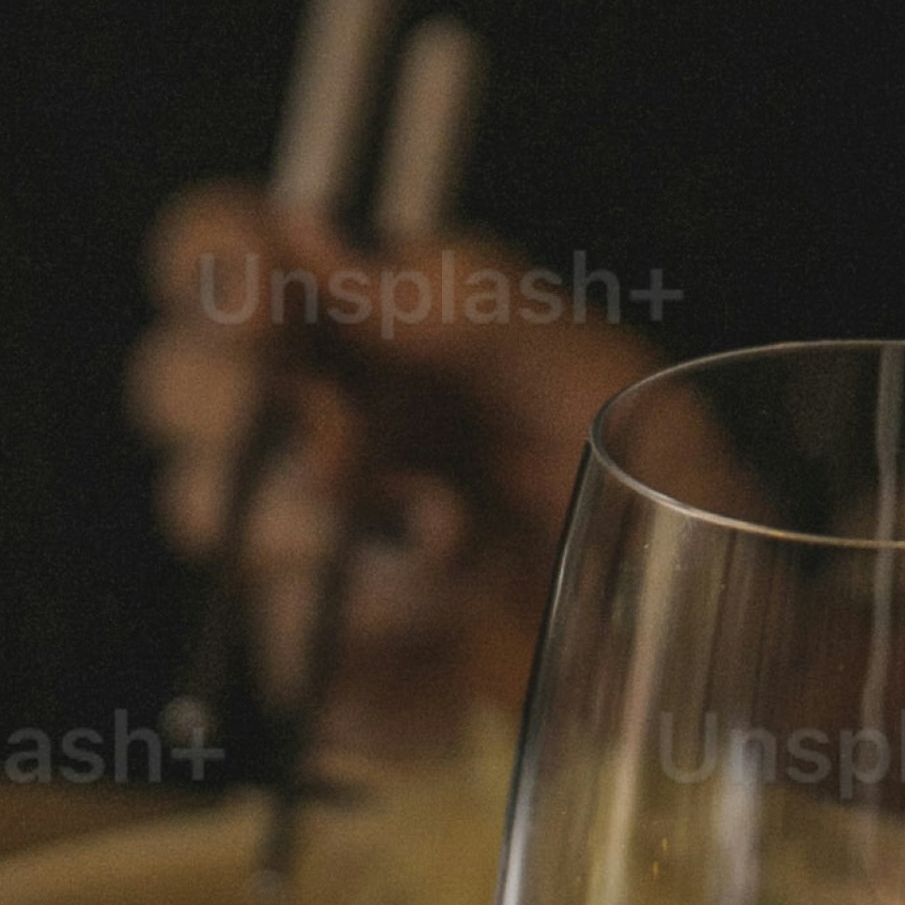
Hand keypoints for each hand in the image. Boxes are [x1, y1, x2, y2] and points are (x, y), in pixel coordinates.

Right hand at [125, 187, 665, 762]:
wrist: (729, 673)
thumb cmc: (677, 501)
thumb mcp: (601, 377)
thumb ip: (467, 303)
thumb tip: (314, 231)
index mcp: (373, 324)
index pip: (221, 256)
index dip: (210, 267)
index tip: (261, 308)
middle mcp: (321, 421)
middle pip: (175, 386)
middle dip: (236, 416)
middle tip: (341, 460)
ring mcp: (314, 550)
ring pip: (211, 518)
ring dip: (322, 535)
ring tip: (454, 548)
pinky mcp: (330, 667)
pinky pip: (284, 648)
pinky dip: (373, 640)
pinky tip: (453, 634)